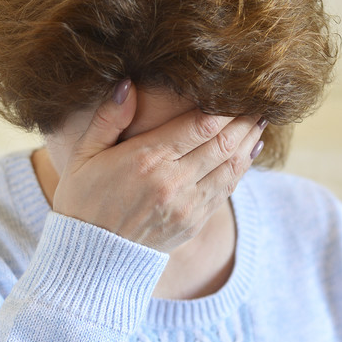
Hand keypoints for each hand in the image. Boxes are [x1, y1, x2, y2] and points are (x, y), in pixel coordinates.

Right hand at [51, 79, 266, 253]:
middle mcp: (172, 182)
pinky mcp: (193, 223)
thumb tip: (128, 84)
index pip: (200, 125)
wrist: (90, 257)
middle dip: (244, 120)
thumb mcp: (83, 155)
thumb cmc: (82, 201)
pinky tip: (248, 152)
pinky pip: (225, 190)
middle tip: (259, 100)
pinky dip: (241, 168)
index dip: (225, 106)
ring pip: (231, 168)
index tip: (238, 89)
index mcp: (146, 159)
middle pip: (223, 143)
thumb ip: (108, 119)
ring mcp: (187, 205)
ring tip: (259, 121)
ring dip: (249, 142)